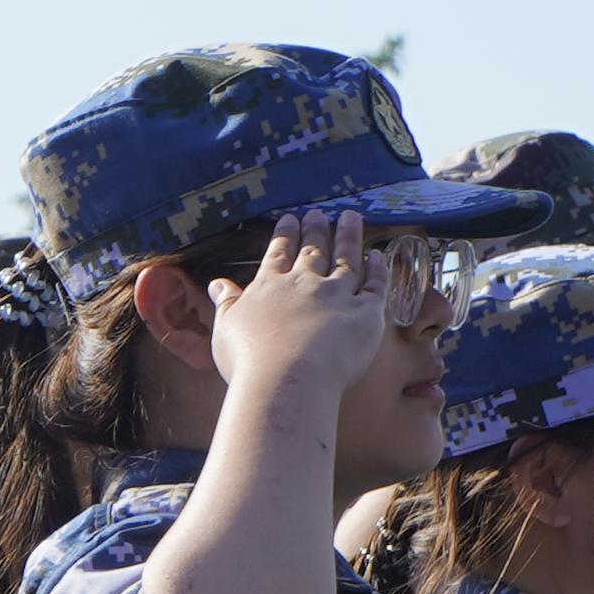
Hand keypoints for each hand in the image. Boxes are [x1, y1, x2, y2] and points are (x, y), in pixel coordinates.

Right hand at [203, 209, 415, 414]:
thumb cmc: (249, 361)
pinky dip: (377, 269)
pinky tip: (378, 257)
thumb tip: (216, 283)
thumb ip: (225, 302)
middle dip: (316, 229)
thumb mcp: (225, 329)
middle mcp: (304, 284)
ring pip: (346, 259)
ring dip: (349, 237)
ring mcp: (336, 295)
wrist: (287, 381)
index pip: (278, 253)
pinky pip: (374, 286)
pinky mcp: (364, 313)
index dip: (285, 234)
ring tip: (352, 217)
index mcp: (270, 286)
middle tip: (319, 213)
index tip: (290, 218)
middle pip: (313, 250)